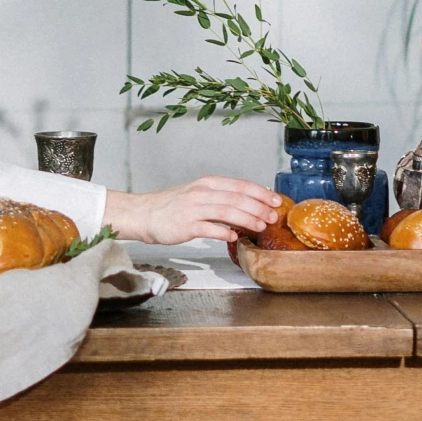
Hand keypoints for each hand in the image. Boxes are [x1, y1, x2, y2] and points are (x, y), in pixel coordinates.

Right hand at [106, 176, 283, 244]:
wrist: (145, 214)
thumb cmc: (174, 206)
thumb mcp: (200, 194)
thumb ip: (222, 198)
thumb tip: (251, 204)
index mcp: (208, 183)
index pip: (240, 185)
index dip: (260, 193)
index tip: (276, 200)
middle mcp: (202, 193)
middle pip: (237, 198)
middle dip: (259, 207)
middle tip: (273, 216)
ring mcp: (194, 208)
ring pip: (226, 211)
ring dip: (247, 218)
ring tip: (261, 226)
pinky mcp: (186, 225)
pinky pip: (209, 228)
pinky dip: (223, 232)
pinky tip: (234, 236)